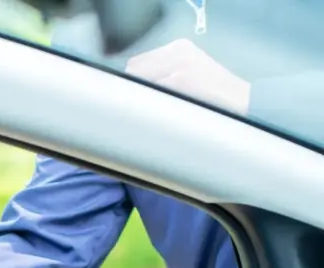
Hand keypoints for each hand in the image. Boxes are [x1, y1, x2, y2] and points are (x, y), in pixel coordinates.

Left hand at [126, 39, 250, 114]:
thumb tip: (134, 82)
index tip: (135, 95)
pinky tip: (159, 112)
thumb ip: (165, 71)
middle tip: (143, 105)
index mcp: (179, 47)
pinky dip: (150, 103)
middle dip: (135, 88)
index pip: (137, 62)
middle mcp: (177, 50)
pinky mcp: (180, 79)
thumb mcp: (190, 71)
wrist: (243, 101)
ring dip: (141, 97)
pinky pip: (151, 93)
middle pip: (134, 71)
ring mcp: (179, 64)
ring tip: (154, 110)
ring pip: (139, 82)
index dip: (133, 81)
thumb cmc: (215, 93)